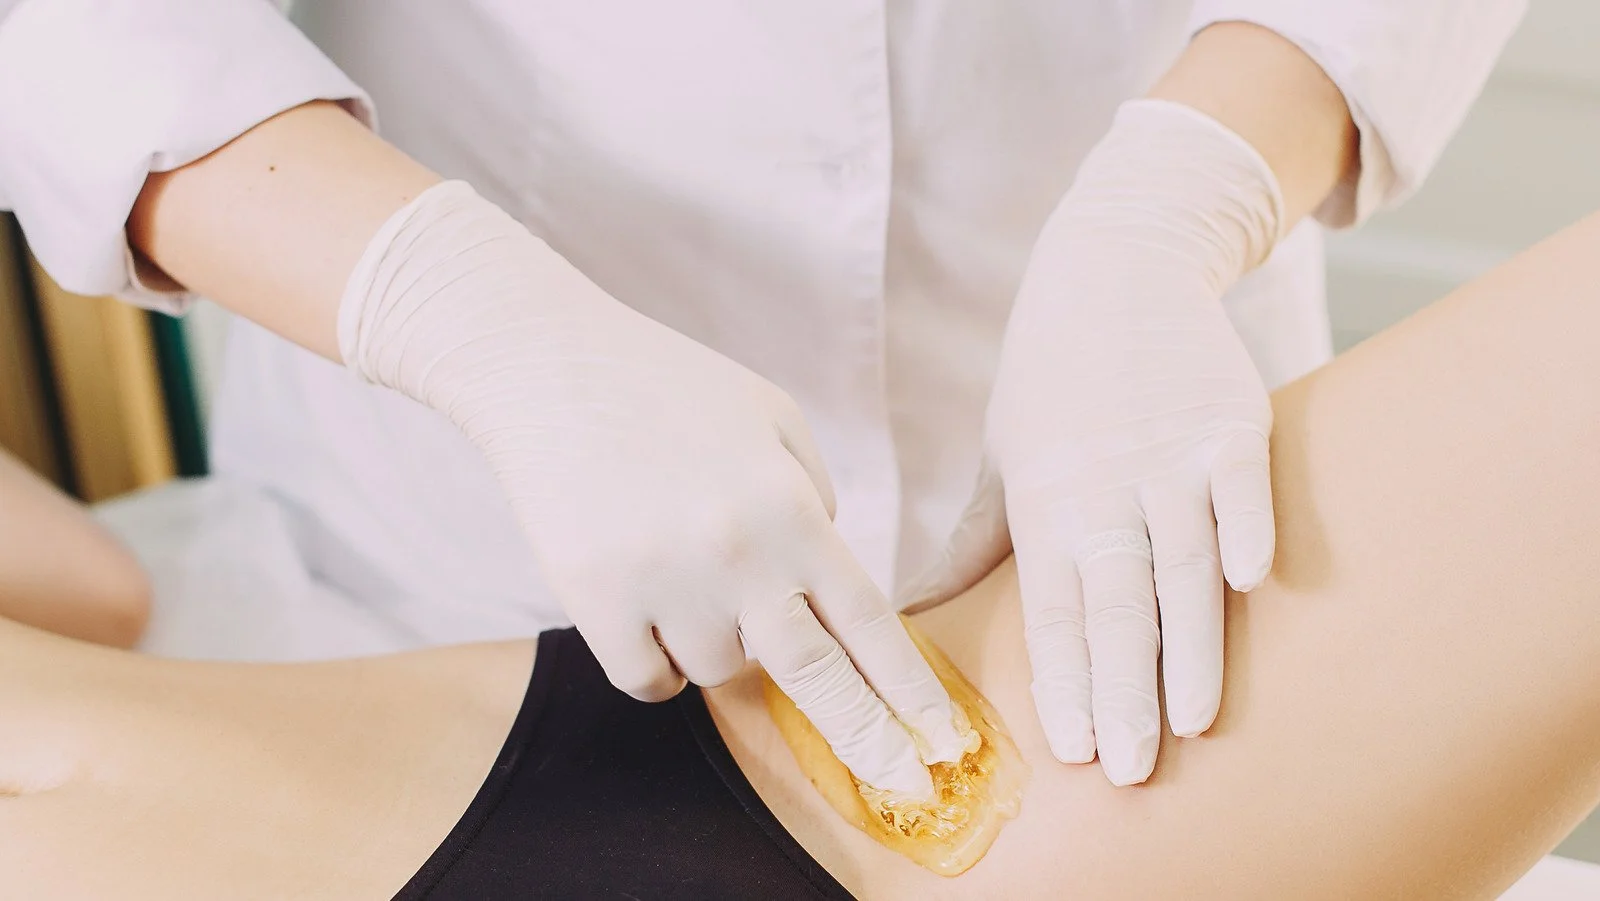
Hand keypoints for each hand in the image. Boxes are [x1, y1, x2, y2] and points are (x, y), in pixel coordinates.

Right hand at [336, 181, 969, 797]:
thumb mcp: (773, 418)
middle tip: (905, 786)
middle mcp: (736, 551)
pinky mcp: (593, 599)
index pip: (869, 622)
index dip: (911, 691)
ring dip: (724, 648)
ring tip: (694, 578)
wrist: (548, 366)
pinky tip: (650, 610)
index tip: (945, 742)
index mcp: (791, 505)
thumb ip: (815, 501)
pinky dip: (658, 663)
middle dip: (868, 743)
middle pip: (815, 681)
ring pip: (720, 673)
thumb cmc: (670, 388)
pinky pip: (648, 680)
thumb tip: (825, 588)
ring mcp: (662, 580)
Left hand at [904, 100, 1282, 784]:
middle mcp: (1104, 483)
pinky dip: (1246, 528)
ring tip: (1194, 720)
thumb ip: (975, 539)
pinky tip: (1253, 588)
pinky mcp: (1231, 420)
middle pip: (1115, 600)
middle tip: (1133, 769)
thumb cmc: (1048, 375)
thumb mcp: (1002, 452)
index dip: (1062, 679)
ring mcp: (1170, 452)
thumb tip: (913, 608)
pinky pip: (1242, 483)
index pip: (1052, 607)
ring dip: (1189, 642)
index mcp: (1044, 497)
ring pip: (1182, 559)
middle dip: (1122, 689)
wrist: (1114, 263)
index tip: (1073, 750)